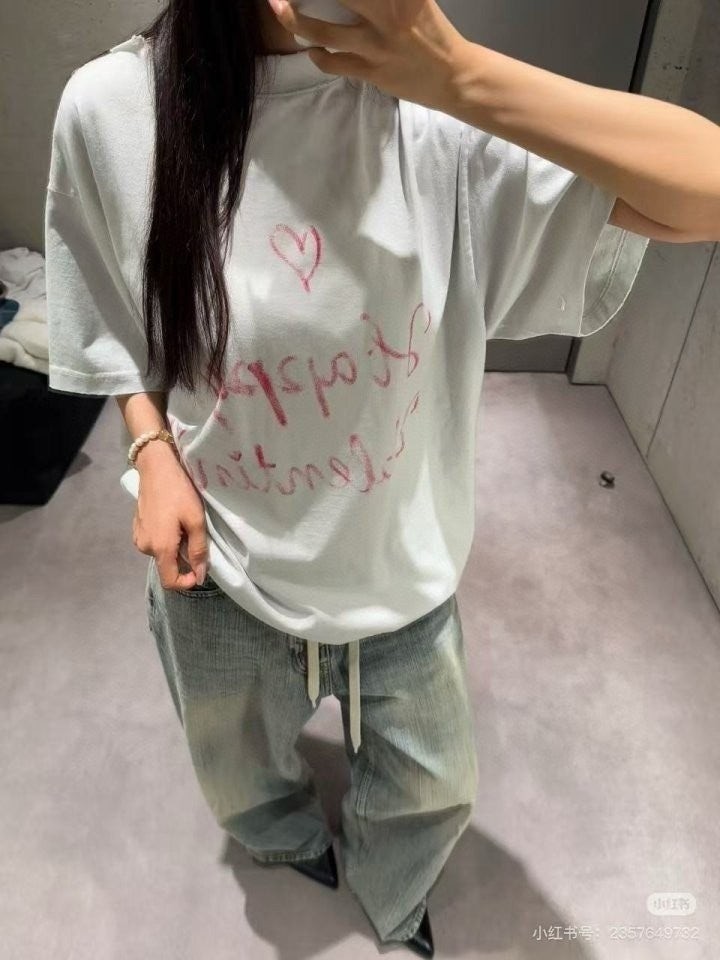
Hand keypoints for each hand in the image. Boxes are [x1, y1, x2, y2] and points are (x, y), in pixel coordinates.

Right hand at [132, 448, 208, 590]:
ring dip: (175, 547)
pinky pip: (154, 543)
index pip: (170, 581)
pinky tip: (171, 520)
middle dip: (183, 558)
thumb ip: (198, 550)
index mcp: (160, 548)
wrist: (156, 467)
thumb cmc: (179, 492)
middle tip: (194, 534)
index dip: (186, 582)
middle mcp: (144, 547)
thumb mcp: (195, 520)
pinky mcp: (136, 528)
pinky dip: (165, 539)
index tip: (199, 570)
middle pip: (167, 566)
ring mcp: (138, 537)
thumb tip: (200, 576)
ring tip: (183, 524)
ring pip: (161, 554)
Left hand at [266, 0, 469, 113]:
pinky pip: (334, 63)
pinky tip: (312, 50)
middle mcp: (386, 11)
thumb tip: (347, 0)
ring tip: (281, 9)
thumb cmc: (431, 31)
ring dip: (295, 20)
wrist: (453, 75)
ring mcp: (376, 44)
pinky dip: (318, 55)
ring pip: (322, 31)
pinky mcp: (373, 71)